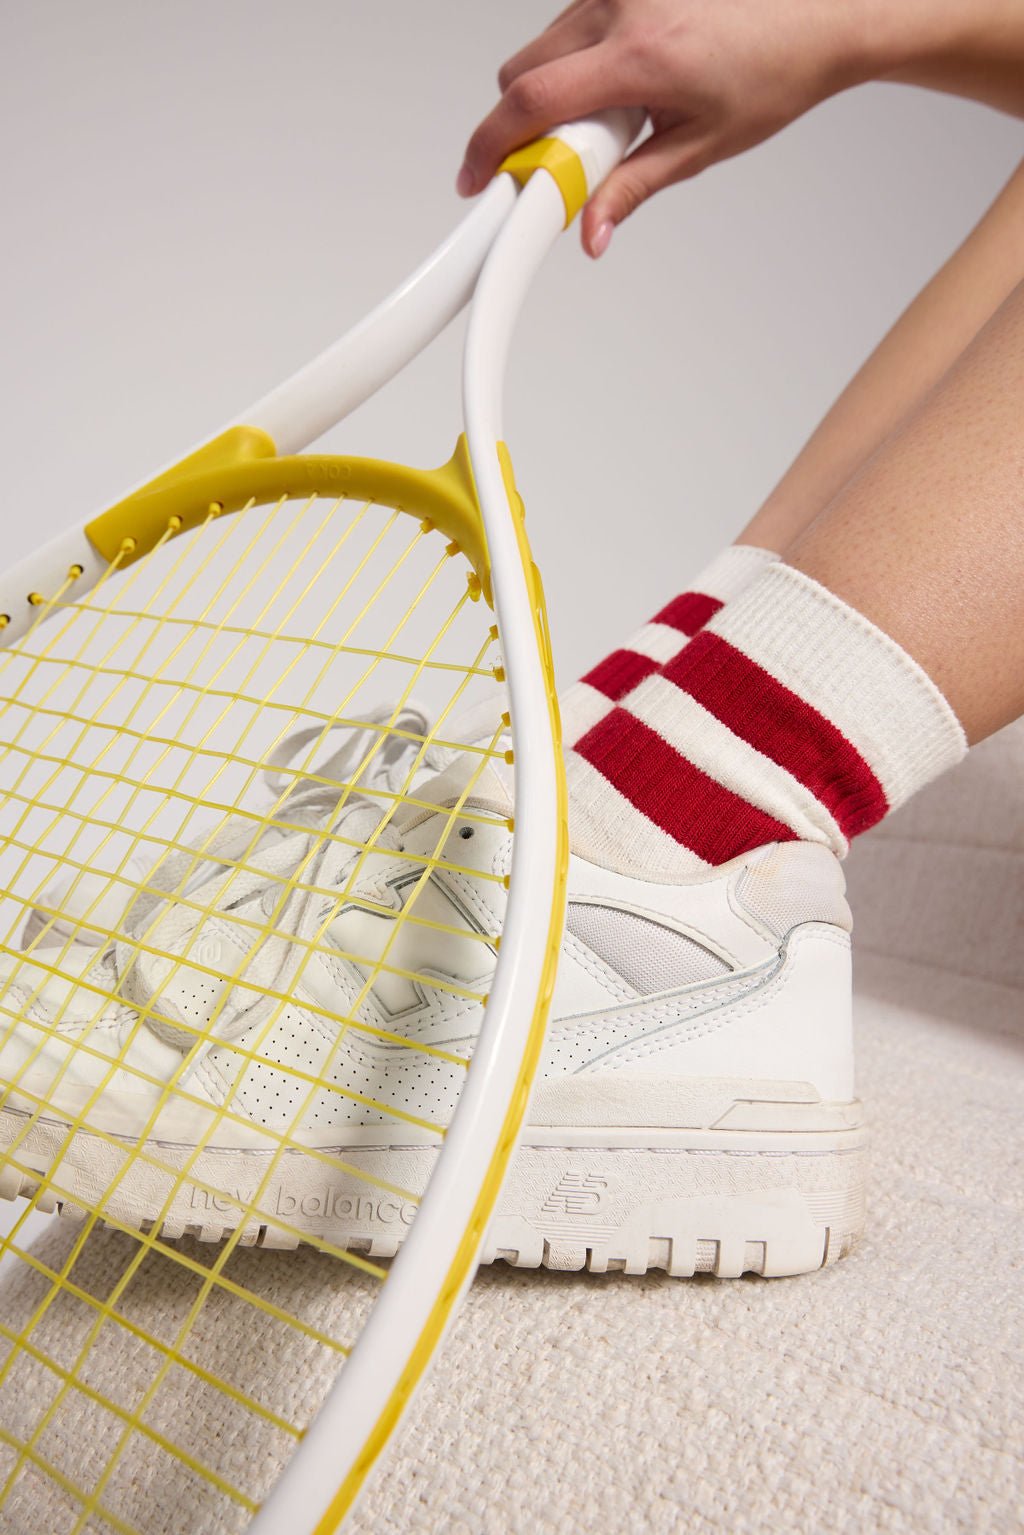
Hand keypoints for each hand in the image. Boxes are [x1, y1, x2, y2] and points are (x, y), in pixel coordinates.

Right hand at [458, 0, 874, 254]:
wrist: (820, 15)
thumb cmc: (772, 73)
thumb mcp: (699, 149)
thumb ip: (631, 190)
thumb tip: (590, 232)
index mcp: (641, 57)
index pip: (532, 102)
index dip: (490, 146)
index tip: (477, 179)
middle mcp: (622, 7)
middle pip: (521, 73)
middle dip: (524, 125)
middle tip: (571, 159)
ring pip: (543, 47)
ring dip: (556, 92)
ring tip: (619, 114)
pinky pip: (569, 24)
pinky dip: (578, 60)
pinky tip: (626, 80)